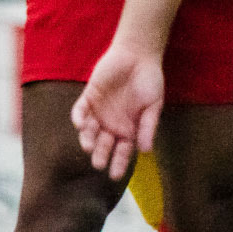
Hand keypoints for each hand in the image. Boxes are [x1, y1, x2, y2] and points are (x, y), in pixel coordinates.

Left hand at [71, 42, 164, 180]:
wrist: (138, 55)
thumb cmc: (149, 81)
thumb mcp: (153, 106)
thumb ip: (148, 126)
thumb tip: (145, 150)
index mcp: (128, 130)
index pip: (122, 151)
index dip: (118, 163)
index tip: (115, 176)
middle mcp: (111, 124)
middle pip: (103, 144)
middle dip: (100, 154)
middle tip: (98, 163)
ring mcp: (99, 111)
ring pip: (89, 131)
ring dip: (87, 139)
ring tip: (88, 147)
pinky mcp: (89, 97)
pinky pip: (80, 110)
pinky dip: (78, 118)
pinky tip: (79, 124)